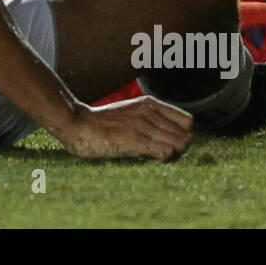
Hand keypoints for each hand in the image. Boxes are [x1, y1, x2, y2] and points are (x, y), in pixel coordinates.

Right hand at [51, 97, 192, 160]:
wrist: (77, 124)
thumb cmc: (101, 124)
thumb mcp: (129, 115)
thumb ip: (148, 121)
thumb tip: (165, 141)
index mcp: (150, 104)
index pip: (188, 121)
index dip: (181, 136)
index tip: (166, 144)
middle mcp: (150, 112)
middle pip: (187, 136)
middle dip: (178, 150)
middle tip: (159, 155)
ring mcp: (144, 125)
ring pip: (181, 144)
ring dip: (171, 157)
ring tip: (152, 158)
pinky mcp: (136, 140)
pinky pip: (166, 152)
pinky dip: (161, 161)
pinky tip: (146, 160)